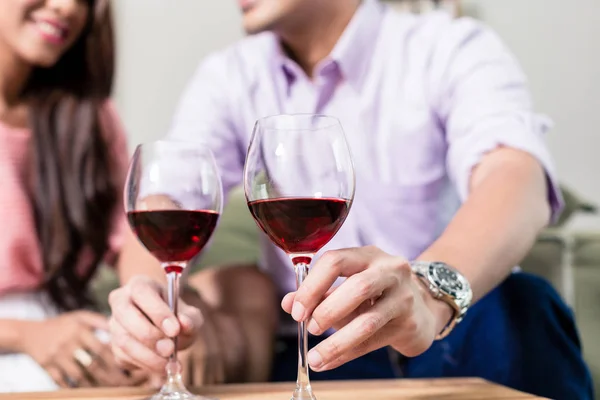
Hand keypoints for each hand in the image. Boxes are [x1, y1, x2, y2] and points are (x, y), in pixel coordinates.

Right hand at [20, 311, 143, 387]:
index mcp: (80, 330)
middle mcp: (68, 344)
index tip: (131, 367)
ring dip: (96, 385)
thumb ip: (100, 321)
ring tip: (111, 391)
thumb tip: (122, 326)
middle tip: (126, 385)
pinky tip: (89, 392)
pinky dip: (75, 388)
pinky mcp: (46, 367)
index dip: (117, 359)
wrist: (29, 332)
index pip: (102, 348)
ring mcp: (56, 357)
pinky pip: (62, 382)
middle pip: (93, 365)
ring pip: (79, 376)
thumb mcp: (80, 317)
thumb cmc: (62, 324)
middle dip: (111, 377)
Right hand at [108, 275, 203, 372]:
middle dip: (149, 335)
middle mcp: (121, 301)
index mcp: (139, 285)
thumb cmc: (177, 315)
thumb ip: (191, 318)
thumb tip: (184, 324)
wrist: (166, 327)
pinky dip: (144, 365)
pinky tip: (161, 367)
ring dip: (147, 355)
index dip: (157, 312)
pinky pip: (124, 357)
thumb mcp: (189, 313)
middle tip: (170, 349)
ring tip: (169, 364)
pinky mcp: (114, 345)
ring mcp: (114, 324)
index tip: (174, 330)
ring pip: (123, 340)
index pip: (142, 293)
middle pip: (126, 315)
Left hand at [282, 246, 451, 371]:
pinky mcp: (409, 322)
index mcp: (368, 255)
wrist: (424, 307)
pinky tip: (329, 362)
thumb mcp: (348, 285)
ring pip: (367, 320)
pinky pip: (373, 341)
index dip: (312, 286)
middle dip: (326, 310)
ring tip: (315, 357)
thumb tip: (288, 303)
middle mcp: (389, 270)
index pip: (335, 261)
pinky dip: (347, 354)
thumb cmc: (377, 293)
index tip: (296, 309)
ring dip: (336, 342)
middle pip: (356, 287)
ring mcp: (403, 296)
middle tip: (309, 328)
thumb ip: (318, 292)